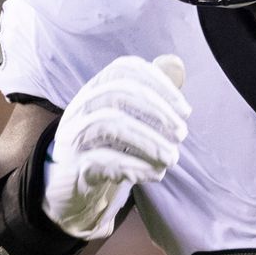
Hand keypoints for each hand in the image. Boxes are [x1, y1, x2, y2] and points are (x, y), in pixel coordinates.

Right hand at [43, 54, 189, 239]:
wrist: (70, 190)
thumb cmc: (106, 149)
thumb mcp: (127, 120)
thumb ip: (150, 94)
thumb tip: (177, 64)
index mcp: (95, 90)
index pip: (124, 69)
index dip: (159, 84)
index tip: (185, 110)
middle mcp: (80, 107)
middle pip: (118, 93)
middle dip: (157, 112)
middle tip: (182, 134)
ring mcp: (72, 137)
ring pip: (109, 124)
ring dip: (148, 141)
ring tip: (172, 158)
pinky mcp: (71, 168)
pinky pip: (101, 160)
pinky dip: (134, 166)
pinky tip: (154, 174)